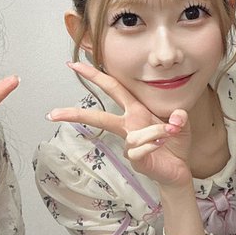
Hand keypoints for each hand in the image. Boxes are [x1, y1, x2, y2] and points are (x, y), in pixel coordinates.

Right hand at [48, 61, 193, 188]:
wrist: (179, 169)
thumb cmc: (175, 143)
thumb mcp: (181, 123)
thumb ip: (179, 116)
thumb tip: (176, 117)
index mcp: (135, 110)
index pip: (113, 88)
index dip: (95, 75)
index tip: (75, 65)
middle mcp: (129, 125)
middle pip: (99, 116)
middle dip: (76, 112)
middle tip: (54, 112)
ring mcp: (129, 144)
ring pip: (133, 135)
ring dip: (155, 133)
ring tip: (169, 134)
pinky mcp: (134, 159)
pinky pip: (140, 149)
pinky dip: (154, 146)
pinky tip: (161, 147)